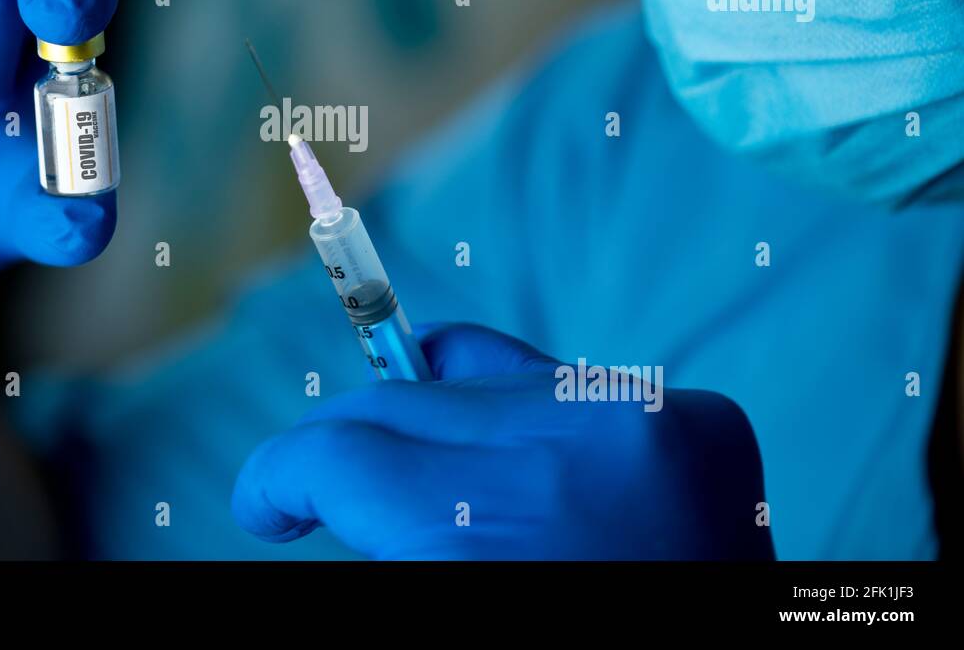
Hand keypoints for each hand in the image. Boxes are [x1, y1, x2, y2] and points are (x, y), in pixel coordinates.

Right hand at [233, 324, 773, 558]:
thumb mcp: (447, 598)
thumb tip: (323, 472)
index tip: (273, 504)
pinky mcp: (700, 420)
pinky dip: (525, 426)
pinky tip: (524, 475)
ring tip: (446, 495)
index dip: (281, 477)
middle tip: (331, 495)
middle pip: (398, 401)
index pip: (337, 452)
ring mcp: (644, 424)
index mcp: (484, 535)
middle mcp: (568, 452)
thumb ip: (389, 532)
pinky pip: (560, 385)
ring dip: (441, 430)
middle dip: (351, 450)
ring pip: (474, 376)